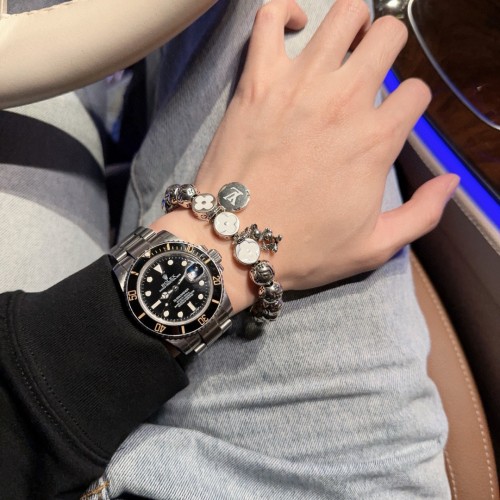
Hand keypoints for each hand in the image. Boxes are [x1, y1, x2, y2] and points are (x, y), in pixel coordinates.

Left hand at [153, 0, 458, 311]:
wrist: (234, 243)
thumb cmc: (302, 248)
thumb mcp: (374, 247)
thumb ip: (422, 214)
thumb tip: (450, 182)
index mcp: (376, 140)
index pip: (415, 92)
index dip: (408, 104)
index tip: (390, 118)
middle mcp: (344, 101)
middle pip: (388, 37)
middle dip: (387, 49)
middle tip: (369, 71)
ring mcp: (299, 85)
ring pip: (344, 15)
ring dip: (352, 24)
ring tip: (343, 45)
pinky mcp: (257, 80)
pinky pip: (269, 18)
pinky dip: (284, 11)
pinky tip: (294, 25)